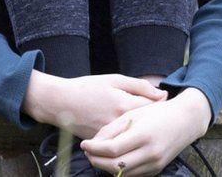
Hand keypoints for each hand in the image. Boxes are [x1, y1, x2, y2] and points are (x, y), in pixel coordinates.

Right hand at [22, 70, 167, 138]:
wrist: (59, 102)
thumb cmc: (86, 87)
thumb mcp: (114, 80)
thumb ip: (139, 86)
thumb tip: (162, 94)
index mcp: (125, 105)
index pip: (153, 108)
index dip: (158, 105)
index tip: (159, 101)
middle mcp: (120, 123)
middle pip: (146, 125)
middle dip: (151, 120)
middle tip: (153, 114)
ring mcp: (111, 135)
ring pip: (134, 135)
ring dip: (139, 129)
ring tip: (139, 122)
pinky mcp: (103, 142)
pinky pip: (120, 141)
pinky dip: (125, 136)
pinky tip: (126, 130)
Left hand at [80, 88, 210, 175]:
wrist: (185, 120)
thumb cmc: (156, 113)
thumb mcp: (132, 114)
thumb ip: (111, 129)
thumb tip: (93, 143)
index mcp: (143, 135)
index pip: (112, 149)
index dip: (94, 149)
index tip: (84, 144)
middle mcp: (150, 153)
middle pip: (115, 166)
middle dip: (97, 161)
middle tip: (88, 152)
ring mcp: (155, 164)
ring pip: (123, 174)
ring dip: (107, 167)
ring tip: (97, 155)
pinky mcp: (157, 170)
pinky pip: (133, 175)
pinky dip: (120, 170)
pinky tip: (113, 159)